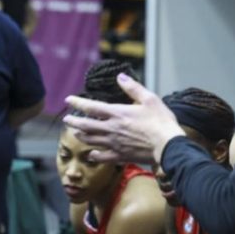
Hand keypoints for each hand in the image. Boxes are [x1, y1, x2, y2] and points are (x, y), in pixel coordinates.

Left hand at [64, 74, 184, 163]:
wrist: (168, 146)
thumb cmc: (161, 121)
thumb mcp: (150, 99)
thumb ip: (133, 88)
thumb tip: (120, 77)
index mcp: (117, 113)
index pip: (91, 107)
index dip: (77, 102)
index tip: (68, 99)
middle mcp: (111, 128)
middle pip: (85, 125)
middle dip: (73, 121)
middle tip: (66, 119)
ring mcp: (113, 143)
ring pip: (90, 140)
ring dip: (80, 135)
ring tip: (75, 132)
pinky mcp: (119, 156)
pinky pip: (101, 156)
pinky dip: (94, 155)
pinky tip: (91, 154)